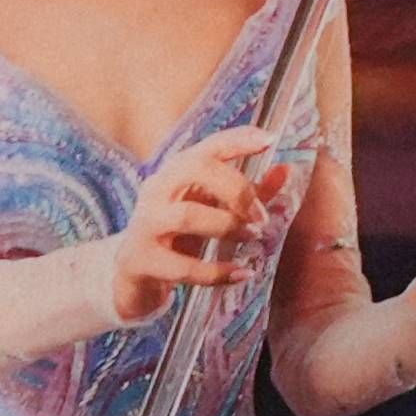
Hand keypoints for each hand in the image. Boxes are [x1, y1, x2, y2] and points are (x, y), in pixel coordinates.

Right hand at [107, 128, 308, 322]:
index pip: (208, 147)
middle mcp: (157, 190)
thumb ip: (249, 192)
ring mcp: (144, 224)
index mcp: (176, 172)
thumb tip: (285, 169)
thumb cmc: (178, 235)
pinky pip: (182, 266)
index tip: (270, 140)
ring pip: (187, 215)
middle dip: (237, 189)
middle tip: (262, 216)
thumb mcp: (212, 209)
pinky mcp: (139, 260)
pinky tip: (242, 274)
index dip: (238, 140)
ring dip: (228, 226)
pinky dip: (217, 272)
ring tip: (252, 238)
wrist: (130, 275)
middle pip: (195, 169)